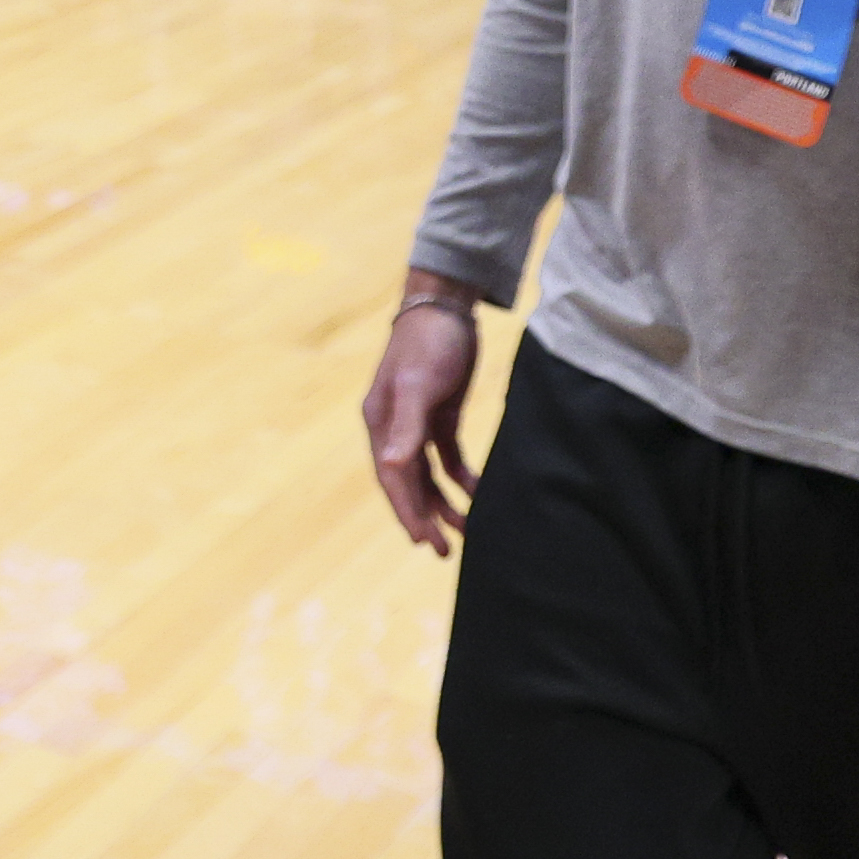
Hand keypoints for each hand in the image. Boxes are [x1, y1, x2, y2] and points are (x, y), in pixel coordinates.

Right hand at [364, 281, 489, 554]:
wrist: (446, 306)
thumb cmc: (428, 343)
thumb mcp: (418, 385)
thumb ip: (406, 427)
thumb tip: (393, 468)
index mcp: (381, 422)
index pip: (392, 477)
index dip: (406, 511)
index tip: (422, 542)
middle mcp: (394, 426)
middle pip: (408, 482)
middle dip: (423, 517)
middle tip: (442, 552)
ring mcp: (417, 421)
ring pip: (428, 474)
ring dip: (443, 502)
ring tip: (465, 531)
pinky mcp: (440, 413)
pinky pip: (447, 456)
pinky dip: (460, 477)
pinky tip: (477, 494)